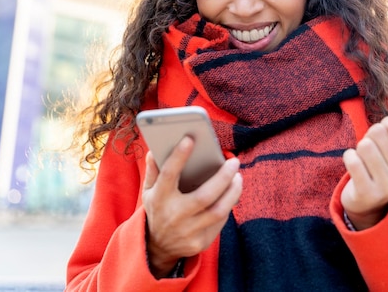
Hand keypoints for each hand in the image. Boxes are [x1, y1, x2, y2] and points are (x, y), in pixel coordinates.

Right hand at [142, 136, 241, 277]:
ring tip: (238, 176)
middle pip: (204, 196)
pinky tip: (233, 193)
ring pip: (218, 210)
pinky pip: (220, 221)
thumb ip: (154, 170)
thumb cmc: (158, 209)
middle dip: (222, 177)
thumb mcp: (149, 191)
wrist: (158, 248)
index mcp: (159, 199)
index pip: (168, 175)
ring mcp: (187, 232)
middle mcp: (174, 216)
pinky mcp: (200, 242)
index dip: (178, 156)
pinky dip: (228, 205)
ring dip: (233, 192)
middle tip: (234, 161)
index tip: (190, 139)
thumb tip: (155, 149)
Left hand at [340, 103, 387, 229]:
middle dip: (370, 137)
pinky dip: (349, 158)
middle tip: (372, 151)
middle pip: (378, 132)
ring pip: (364, 145)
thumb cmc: (384, 166)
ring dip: (359, 149)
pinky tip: (355, 168)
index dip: (387, 122)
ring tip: (365, 161)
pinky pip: (351, 160)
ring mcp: (387, 186)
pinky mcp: (367, 194)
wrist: (370, 202)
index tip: (384, 131)